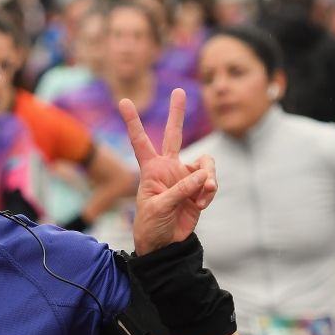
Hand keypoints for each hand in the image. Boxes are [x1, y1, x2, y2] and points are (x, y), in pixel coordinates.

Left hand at [121, 88, 216, 254]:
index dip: (133, 121)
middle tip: (179, 90)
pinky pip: (211, 181)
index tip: (123, 101)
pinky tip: (201, 204)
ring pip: (205, 162)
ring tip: (205, 193)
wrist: (165, 244)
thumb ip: (181, 189)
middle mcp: (168, 168)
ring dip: (209, 176)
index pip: (140, 141)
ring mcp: (185, 177)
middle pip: (174, 134)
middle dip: (177, 112)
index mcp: (151, 170)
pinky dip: (210, 192)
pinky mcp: (199, 188)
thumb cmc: (151, 225)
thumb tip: (203, 174)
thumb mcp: (160, 207)